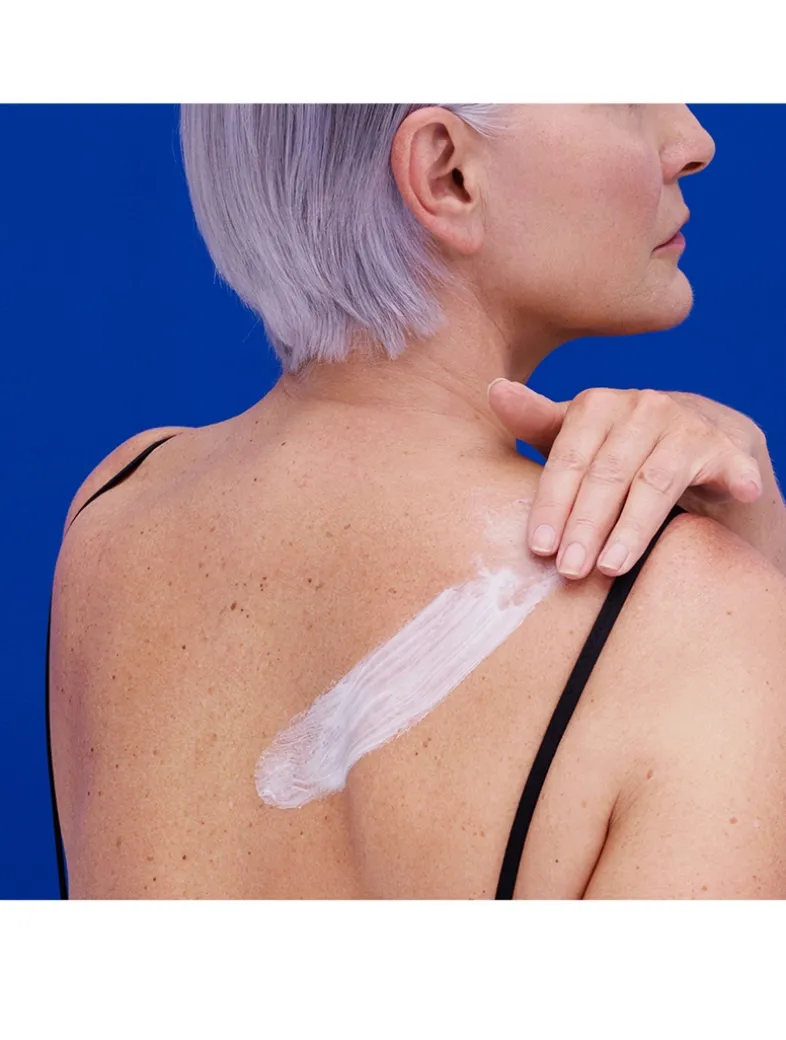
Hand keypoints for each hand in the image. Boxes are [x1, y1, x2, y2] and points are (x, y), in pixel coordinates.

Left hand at [487, 379, 765, 578]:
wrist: (694, 445)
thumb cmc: (615, 450)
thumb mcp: (572, 440)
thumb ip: (534, 421)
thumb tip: (495, 391)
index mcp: (596, 405)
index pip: (567, 458)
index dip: (551, 504)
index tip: (539, 549)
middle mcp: (643, 407)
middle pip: (608, 473)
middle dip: (585, 526)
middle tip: (570, 571)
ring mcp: (688, 424)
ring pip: (655, 481)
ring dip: (634, 528)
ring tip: (613, 568)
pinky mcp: (728, 447)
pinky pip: (729, 465)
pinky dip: (737, 478)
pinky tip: (742, 494)